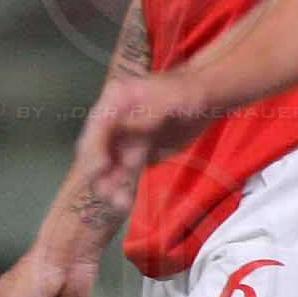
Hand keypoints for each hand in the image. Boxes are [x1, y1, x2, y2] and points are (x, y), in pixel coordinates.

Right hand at [75, 73, 213, 216]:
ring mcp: (123, 139)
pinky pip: (124, 175)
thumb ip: (148, 114)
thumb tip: (125, 127)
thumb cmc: (187, 93)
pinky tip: (127, 201)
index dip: (95, 149)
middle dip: (100, 174)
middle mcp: (112, 121)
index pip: (96, 128)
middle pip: (96, 151)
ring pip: (108, 167)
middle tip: (111, 195)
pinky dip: (124, 188)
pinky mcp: (135, 154)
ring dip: (111, 186)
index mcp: (114, 100)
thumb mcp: (170, 99)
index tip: (101, 170)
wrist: (203, 100)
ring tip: (122, 203)